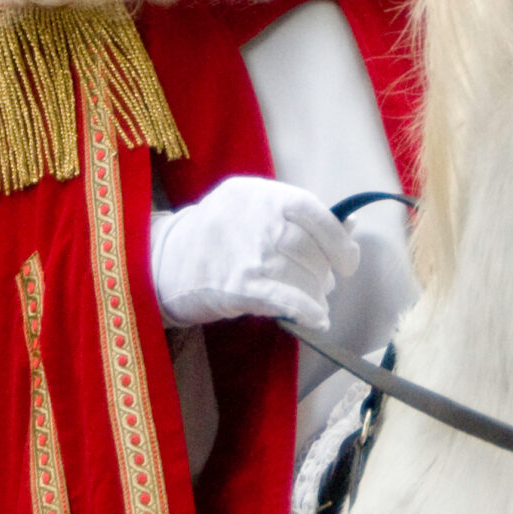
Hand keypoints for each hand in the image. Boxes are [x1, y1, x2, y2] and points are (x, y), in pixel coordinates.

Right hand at [148, 175, 361, 330]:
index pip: (313, 211)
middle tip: (324, 285)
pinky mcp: (240, 286)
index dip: (338, 239)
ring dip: (316, 295)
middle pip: (309, 249)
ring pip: (302, 276)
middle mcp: (256, 219)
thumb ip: (294, 215)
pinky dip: (308, 311)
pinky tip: (317, 320)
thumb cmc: (216, 235)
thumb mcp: (250, 207)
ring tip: (315, 302)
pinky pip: (287, 299)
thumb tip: (349, 227)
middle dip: (323, 272)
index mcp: (259, 193)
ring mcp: (248, 252)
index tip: (348, 260)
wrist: (163, 261)